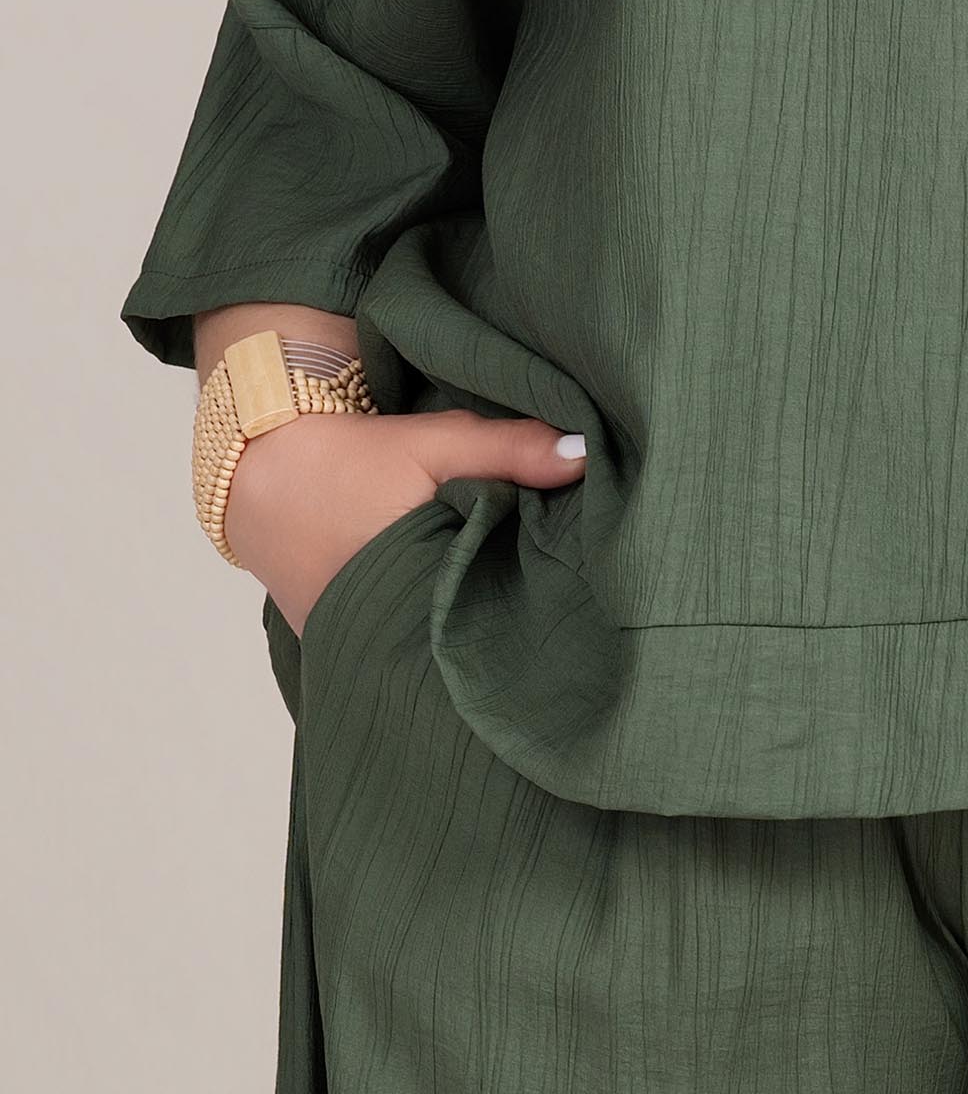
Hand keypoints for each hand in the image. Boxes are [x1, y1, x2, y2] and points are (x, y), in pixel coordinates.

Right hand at [222, 407, 589, 639]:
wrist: (255, 472)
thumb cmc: (348, 457)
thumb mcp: (434, 444)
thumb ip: (508, 449)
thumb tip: (586, 453)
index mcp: (419, 592)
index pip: (502, 622)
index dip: (543, 606)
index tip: (584, 590)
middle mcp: (387, 637)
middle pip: (474, 643)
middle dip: (514, 627)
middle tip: (567, 609)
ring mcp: (362, 648)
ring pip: (437, 650)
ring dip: (472, 630)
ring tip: (522, 616)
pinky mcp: (346, 645)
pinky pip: (403, 646)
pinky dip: (431, 629)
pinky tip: (463, 611)